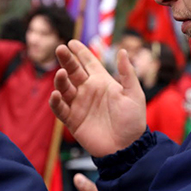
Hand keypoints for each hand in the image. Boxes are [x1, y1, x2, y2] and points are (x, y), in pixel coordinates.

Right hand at [49, 40, 145, 156]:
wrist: (127, 148)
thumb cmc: (133, 121)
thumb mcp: (134, 94)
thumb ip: (127, 73)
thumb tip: (122, 51)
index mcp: (102, 82)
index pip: (89, 62)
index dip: (80, 52)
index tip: (71, 42)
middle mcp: (88, 91)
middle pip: (73, 71)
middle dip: (66, 60)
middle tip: (60, 49)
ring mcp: (79, 105)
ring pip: (64, 88)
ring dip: (61, 80)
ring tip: (61, 74)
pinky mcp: (72, 120)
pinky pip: (60, 109)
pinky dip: (56, 102)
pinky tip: (56, 95)